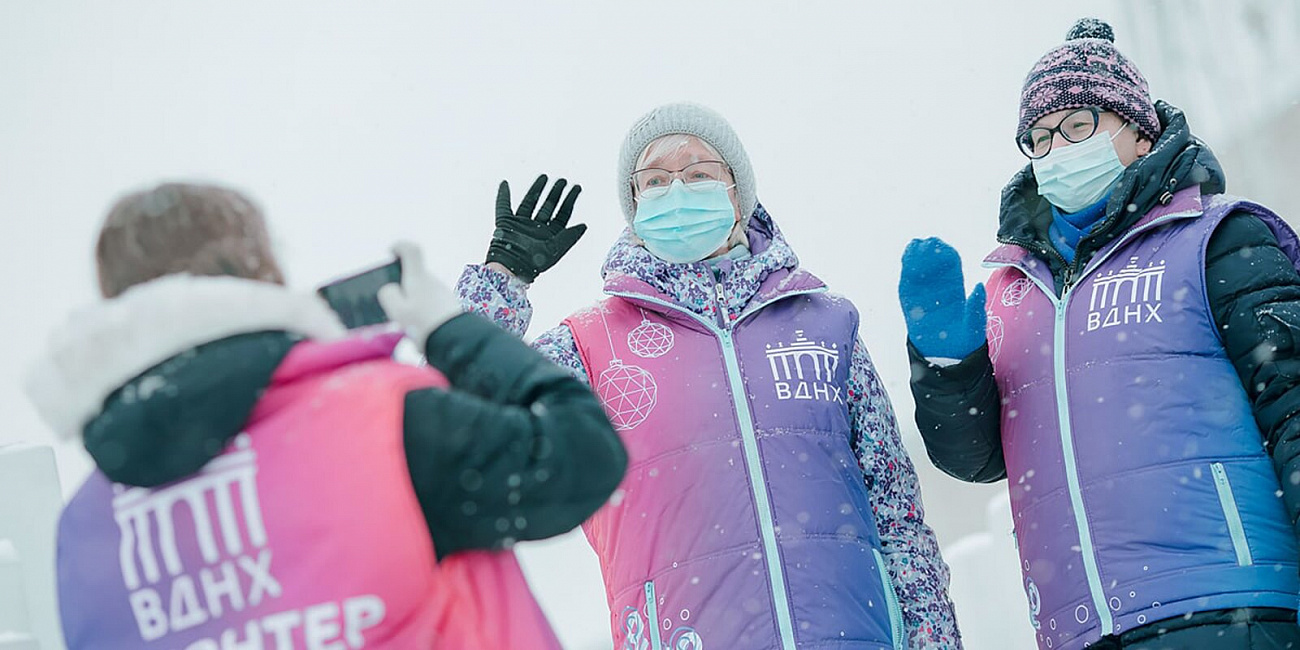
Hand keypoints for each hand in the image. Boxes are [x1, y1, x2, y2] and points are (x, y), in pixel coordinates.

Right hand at [378, 242, 461, 345]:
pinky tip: (422, 331)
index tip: (391, 253)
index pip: (410, 250)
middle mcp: (433, 281)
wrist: (457, 342)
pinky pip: (431, 305)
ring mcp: (443, 293)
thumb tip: (390, 288)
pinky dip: (423, 313)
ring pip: (422, 292)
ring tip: (409, 326)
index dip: (399, 247)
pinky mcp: (450, 307)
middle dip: (403, 288)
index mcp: (418, 277)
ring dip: (413, 304)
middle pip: (414, 276)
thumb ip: (389, 295)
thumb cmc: (425, 326)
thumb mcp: (397, 311)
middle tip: (395, 308)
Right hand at [485, 174, 586, 282]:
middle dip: (556, 193)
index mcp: (549, 235)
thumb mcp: (556, 249)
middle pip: (548, 206)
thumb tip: (585, 225)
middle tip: (563, 180)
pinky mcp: (505, 223)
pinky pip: (503, 206)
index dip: (570, 201)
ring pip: (530, 202)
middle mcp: (536, 228)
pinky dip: (502, 195)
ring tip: (545, 176)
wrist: (511, 268)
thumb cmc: (534, 263)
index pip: (562, 214)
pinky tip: (505, 183)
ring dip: (536, 189)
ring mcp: (520, 224)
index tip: (577, 188)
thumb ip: (569, 237)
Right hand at [898, 237, 986, 359]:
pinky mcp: (911, 305)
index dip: (946, 256)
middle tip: (927, 243)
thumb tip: (980, 285)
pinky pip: (907, 286)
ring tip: (915, 246)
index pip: (951, 268)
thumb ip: (976, 306)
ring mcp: (923, 297)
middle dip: (929, 253)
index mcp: (956, 292)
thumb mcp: (975, 324)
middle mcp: (938, 291)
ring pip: (919, 273)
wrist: (946, 359)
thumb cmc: (964, 342)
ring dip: (916, 259)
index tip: (942, 247)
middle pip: (933, 266)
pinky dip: (906, 272)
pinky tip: (906, 260)